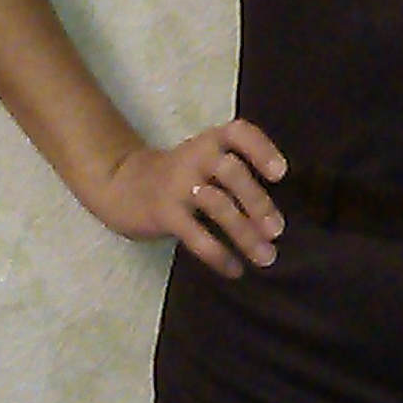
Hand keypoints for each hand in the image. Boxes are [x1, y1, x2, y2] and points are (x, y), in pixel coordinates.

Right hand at [95, 119, 287, 278]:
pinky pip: (196, 236)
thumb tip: (274, 216)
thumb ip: (237, 175)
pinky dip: (219, 255)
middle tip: (277, 230)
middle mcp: (194, 157)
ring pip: (218, 205)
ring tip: (266, 258)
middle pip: (232, 172)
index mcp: (210, 142)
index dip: (261, 150)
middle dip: (258, 202)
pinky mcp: (164, 214)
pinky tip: (234, 269)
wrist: (122, 186)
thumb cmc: (179, 177)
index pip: (238, 133)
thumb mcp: (205, 160)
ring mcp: (177, 185)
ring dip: (246, 234)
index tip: (280, 174)